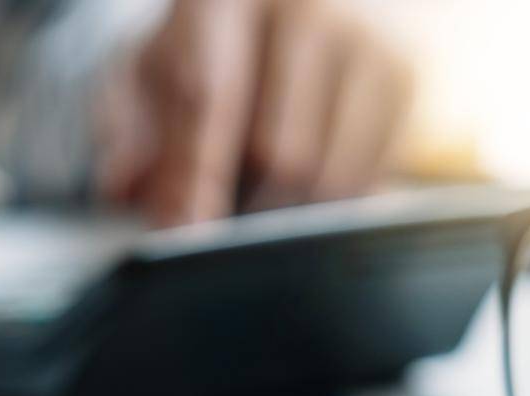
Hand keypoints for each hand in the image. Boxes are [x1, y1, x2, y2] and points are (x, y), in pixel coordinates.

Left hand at [99, 0, 413, 225]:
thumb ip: (126, 118)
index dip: (193, 180)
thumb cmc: (217, 38)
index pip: (209, 99)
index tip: (181, 237)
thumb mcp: (153, 63)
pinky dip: (329, 203)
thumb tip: (122, 183)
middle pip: (278, 150)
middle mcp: (308, 8)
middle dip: (241, 208)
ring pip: (328, 174)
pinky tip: (302, 189)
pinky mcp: (408, 77)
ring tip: (257, 203)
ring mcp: (367, 40)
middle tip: (217, 233)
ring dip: (286, 213)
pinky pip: (369, 177)